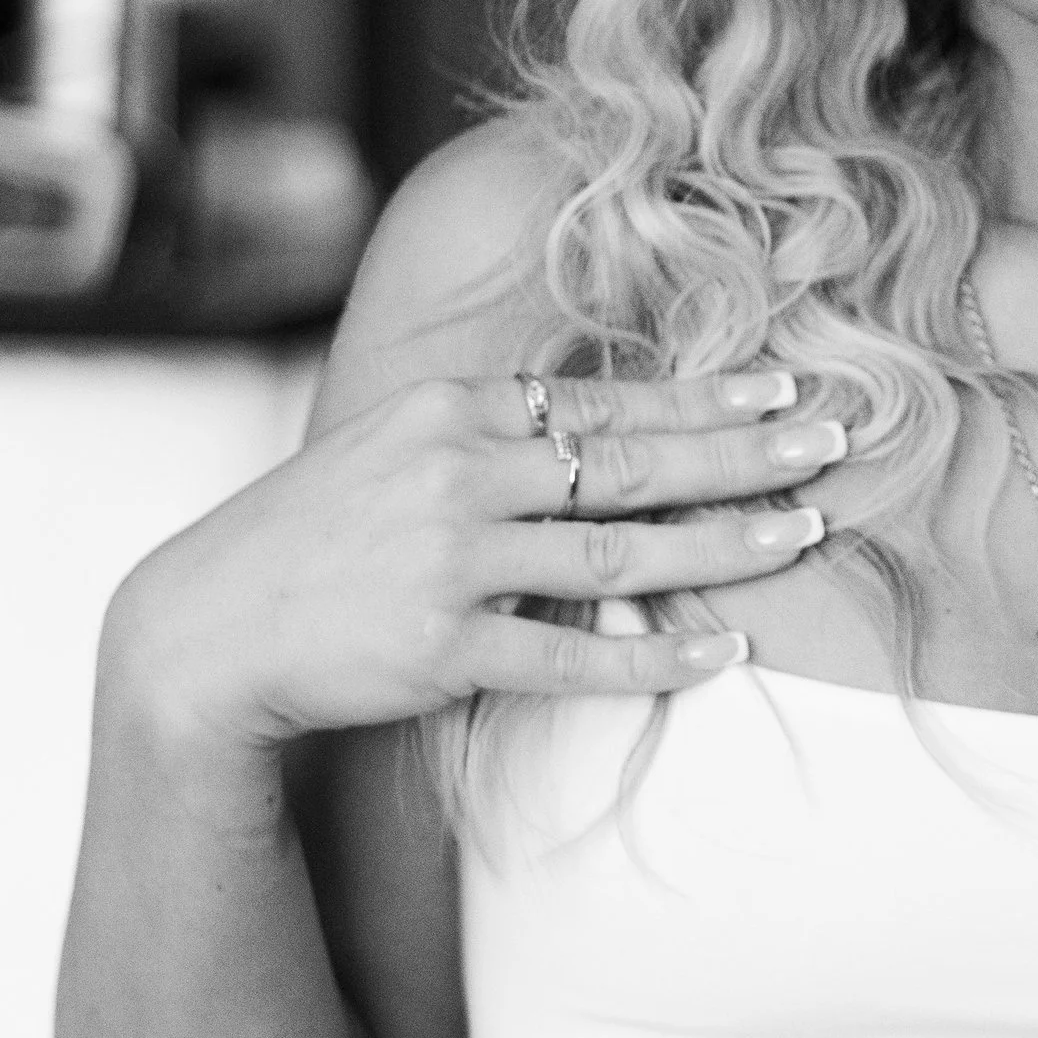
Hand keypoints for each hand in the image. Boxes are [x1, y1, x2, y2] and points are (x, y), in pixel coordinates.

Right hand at [110, 366, 843, 751]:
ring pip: (618, 551)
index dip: (704, 393)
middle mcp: (456, 471)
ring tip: (802, 535)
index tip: (786, 383)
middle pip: (630, 460)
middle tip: (831, 443)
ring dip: (723, 545)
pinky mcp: (442, 647)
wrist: (206, 628)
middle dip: (743, 451)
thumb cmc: (315, 538)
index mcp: (451, 409)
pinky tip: (723, 651)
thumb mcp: (394, 446)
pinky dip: (655, 654)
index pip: (605, 398)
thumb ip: (491, 433)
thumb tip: (602, 421)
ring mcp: (450, 560)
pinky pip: (573, 654)